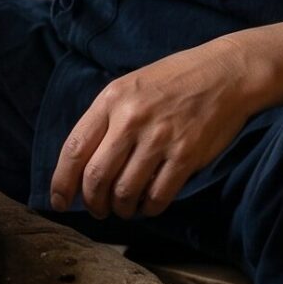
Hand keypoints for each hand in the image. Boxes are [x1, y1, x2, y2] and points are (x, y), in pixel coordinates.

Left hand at [50, 39, 257, 217]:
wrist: (224, 73)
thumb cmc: (173, 81)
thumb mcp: (130, 87)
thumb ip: (106, 120)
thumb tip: (82, 164)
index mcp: (111, 100)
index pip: (73, 149)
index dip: (61, 182)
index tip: (58, 201)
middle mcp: (131, 119)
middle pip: (96, 177)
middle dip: (92, 202)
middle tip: (97, 210)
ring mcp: (159, 138)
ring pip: (125, 191)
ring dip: (121, 208)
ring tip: (124, 209)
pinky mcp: (186, 155)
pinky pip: (158, 195)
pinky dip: (149, 208)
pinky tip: (148, 206)